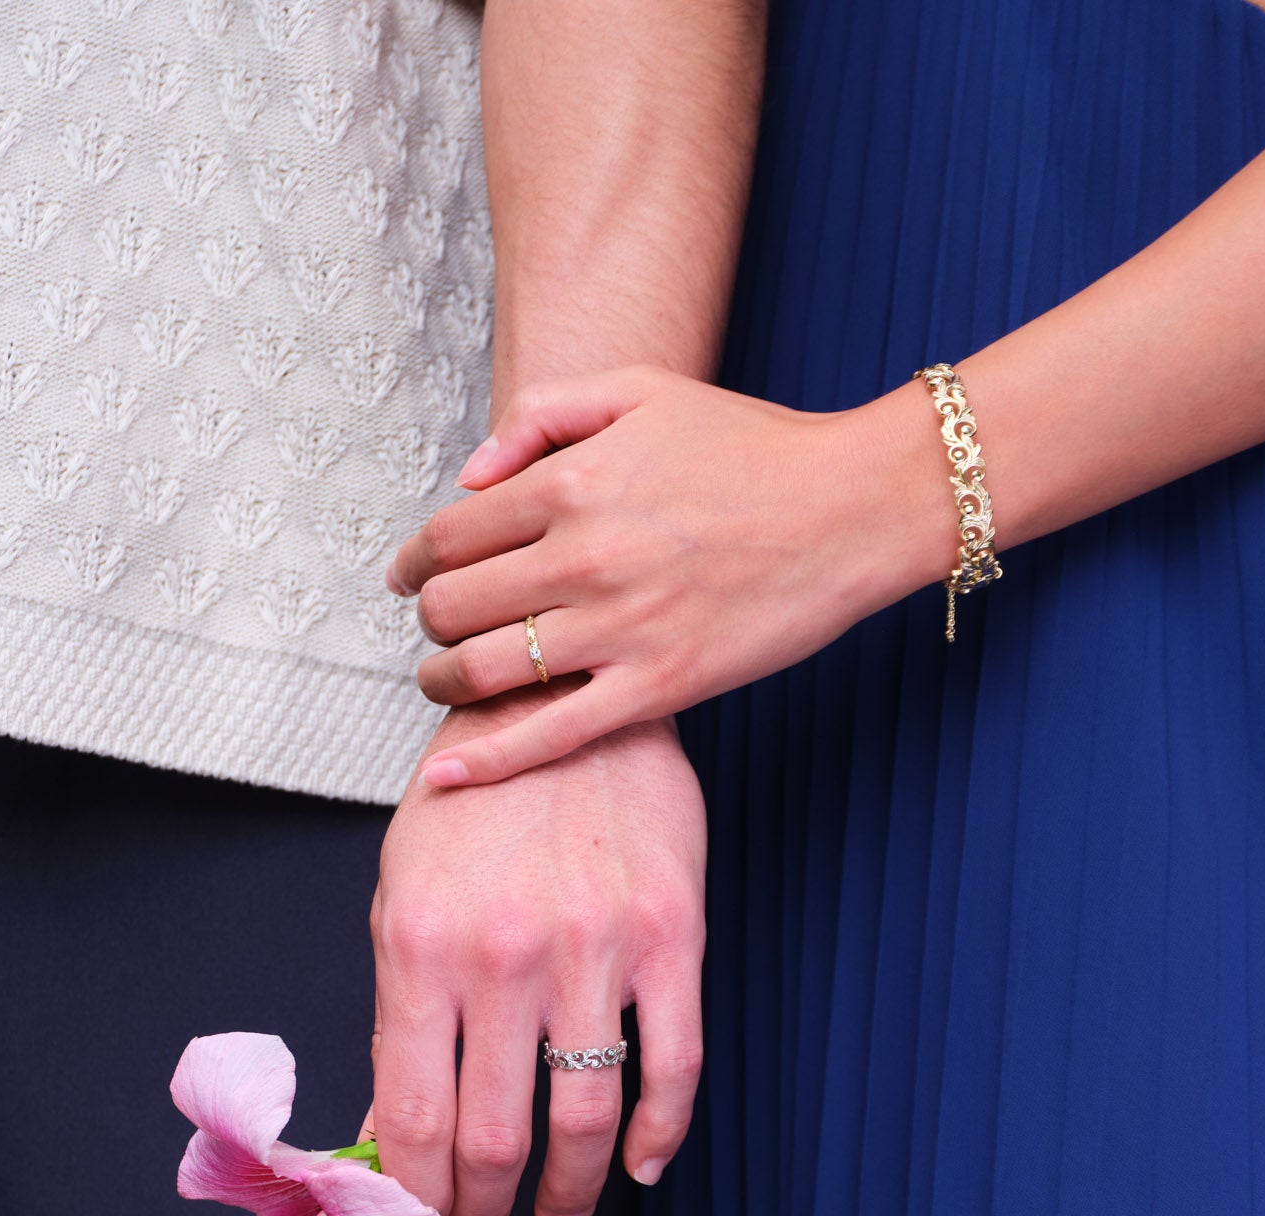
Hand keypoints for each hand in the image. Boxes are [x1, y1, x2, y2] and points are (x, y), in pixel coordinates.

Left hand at [368, 689, 706, 1215]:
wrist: (561, 699)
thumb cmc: (470, 805)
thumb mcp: (402, 899)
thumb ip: (398, 1020)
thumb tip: (389, 1136)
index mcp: (418, 949)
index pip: (412, 1118)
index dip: (417, 1201)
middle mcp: (502, 956)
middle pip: (493, 1137)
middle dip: (482, 1212)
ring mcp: (594, 948)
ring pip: (586, 1117)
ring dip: (569, 1192)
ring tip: (556, 1215)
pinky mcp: (672, 936)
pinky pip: (674, 1067)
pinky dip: (660, 1137)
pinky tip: (643, 1166)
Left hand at [386, 367, 950, 785]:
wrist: (852, 508)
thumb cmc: (752, 447)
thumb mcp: (641, 391)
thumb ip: (542, 416)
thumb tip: (469, 478)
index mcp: (570, 483)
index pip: (449, 535)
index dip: (416, 562)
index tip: (411, 576)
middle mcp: (583, 558)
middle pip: (453, 607)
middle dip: (428, 620)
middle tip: (436, 626)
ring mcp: (618, 630)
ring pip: (484, 671)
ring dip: (442, 681)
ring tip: (443, 680)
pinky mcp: (658, 687)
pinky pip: (552, 735)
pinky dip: (487, 759)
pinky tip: (445, 774)